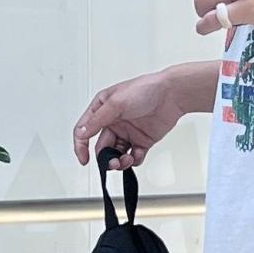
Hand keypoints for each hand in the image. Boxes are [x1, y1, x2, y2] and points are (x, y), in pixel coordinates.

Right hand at [73, 69, 187, 169]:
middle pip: (102, 147)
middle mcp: (114, 122)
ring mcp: (128, 132)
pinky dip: (134, 160)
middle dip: (105, 158)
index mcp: (102, 109)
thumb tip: (82, 133)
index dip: (81, 146)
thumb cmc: (145, 89)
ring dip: (119, 161)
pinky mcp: (142, 140)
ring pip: (117, 154)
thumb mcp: (116, 103)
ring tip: (125, 160)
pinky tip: (136, 155)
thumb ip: (97, 120)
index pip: (85, 131)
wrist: (172, 94)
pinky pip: (134, 156)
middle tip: (111, 163)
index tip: (84, 159)